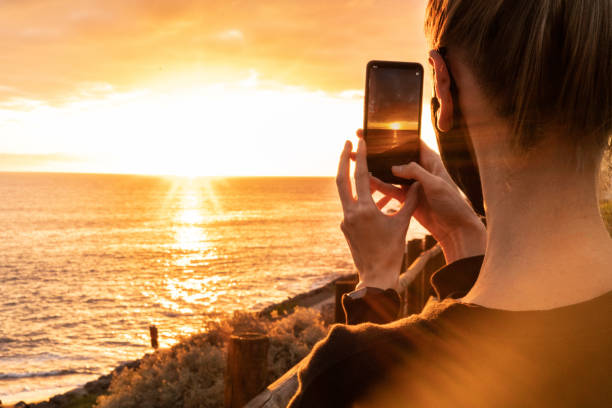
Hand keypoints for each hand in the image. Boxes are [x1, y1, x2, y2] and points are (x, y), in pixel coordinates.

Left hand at [337, 139, 419, 290]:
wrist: (376, 276)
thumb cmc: (391, 251)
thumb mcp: (403, 224)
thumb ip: (409, 202)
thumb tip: (417, 184)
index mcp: (364, 210)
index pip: (359, 176)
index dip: (360, 156)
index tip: (359, 141)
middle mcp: (350, 213)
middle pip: (341, 180)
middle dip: (344, 160)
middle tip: (348, 143)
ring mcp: (346, 221)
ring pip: (346, 194)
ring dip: (354, 180)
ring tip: (365, 168)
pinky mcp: (346, 228)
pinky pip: (353, 207)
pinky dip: (362, 199)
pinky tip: (376, 198)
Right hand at [356, 129, 484, 262]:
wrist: (455, 229)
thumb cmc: (452, 204)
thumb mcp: (435, 184)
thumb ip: (415, 172)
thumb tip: (394, 166)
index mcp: (430, 161)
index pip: (411, 142)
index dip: (396, 134)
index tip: (378, 128)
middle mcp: (420, 170)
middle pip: (396, 156)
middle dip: (380, 150)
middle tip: (362, 141)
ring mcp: (412, 184)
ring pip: (390, 173)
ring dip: (376, 168)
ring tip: (357, 160)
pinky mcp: (406, 198)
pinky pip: (390, 189)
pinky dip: (379, 186)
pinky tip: (366, 181)